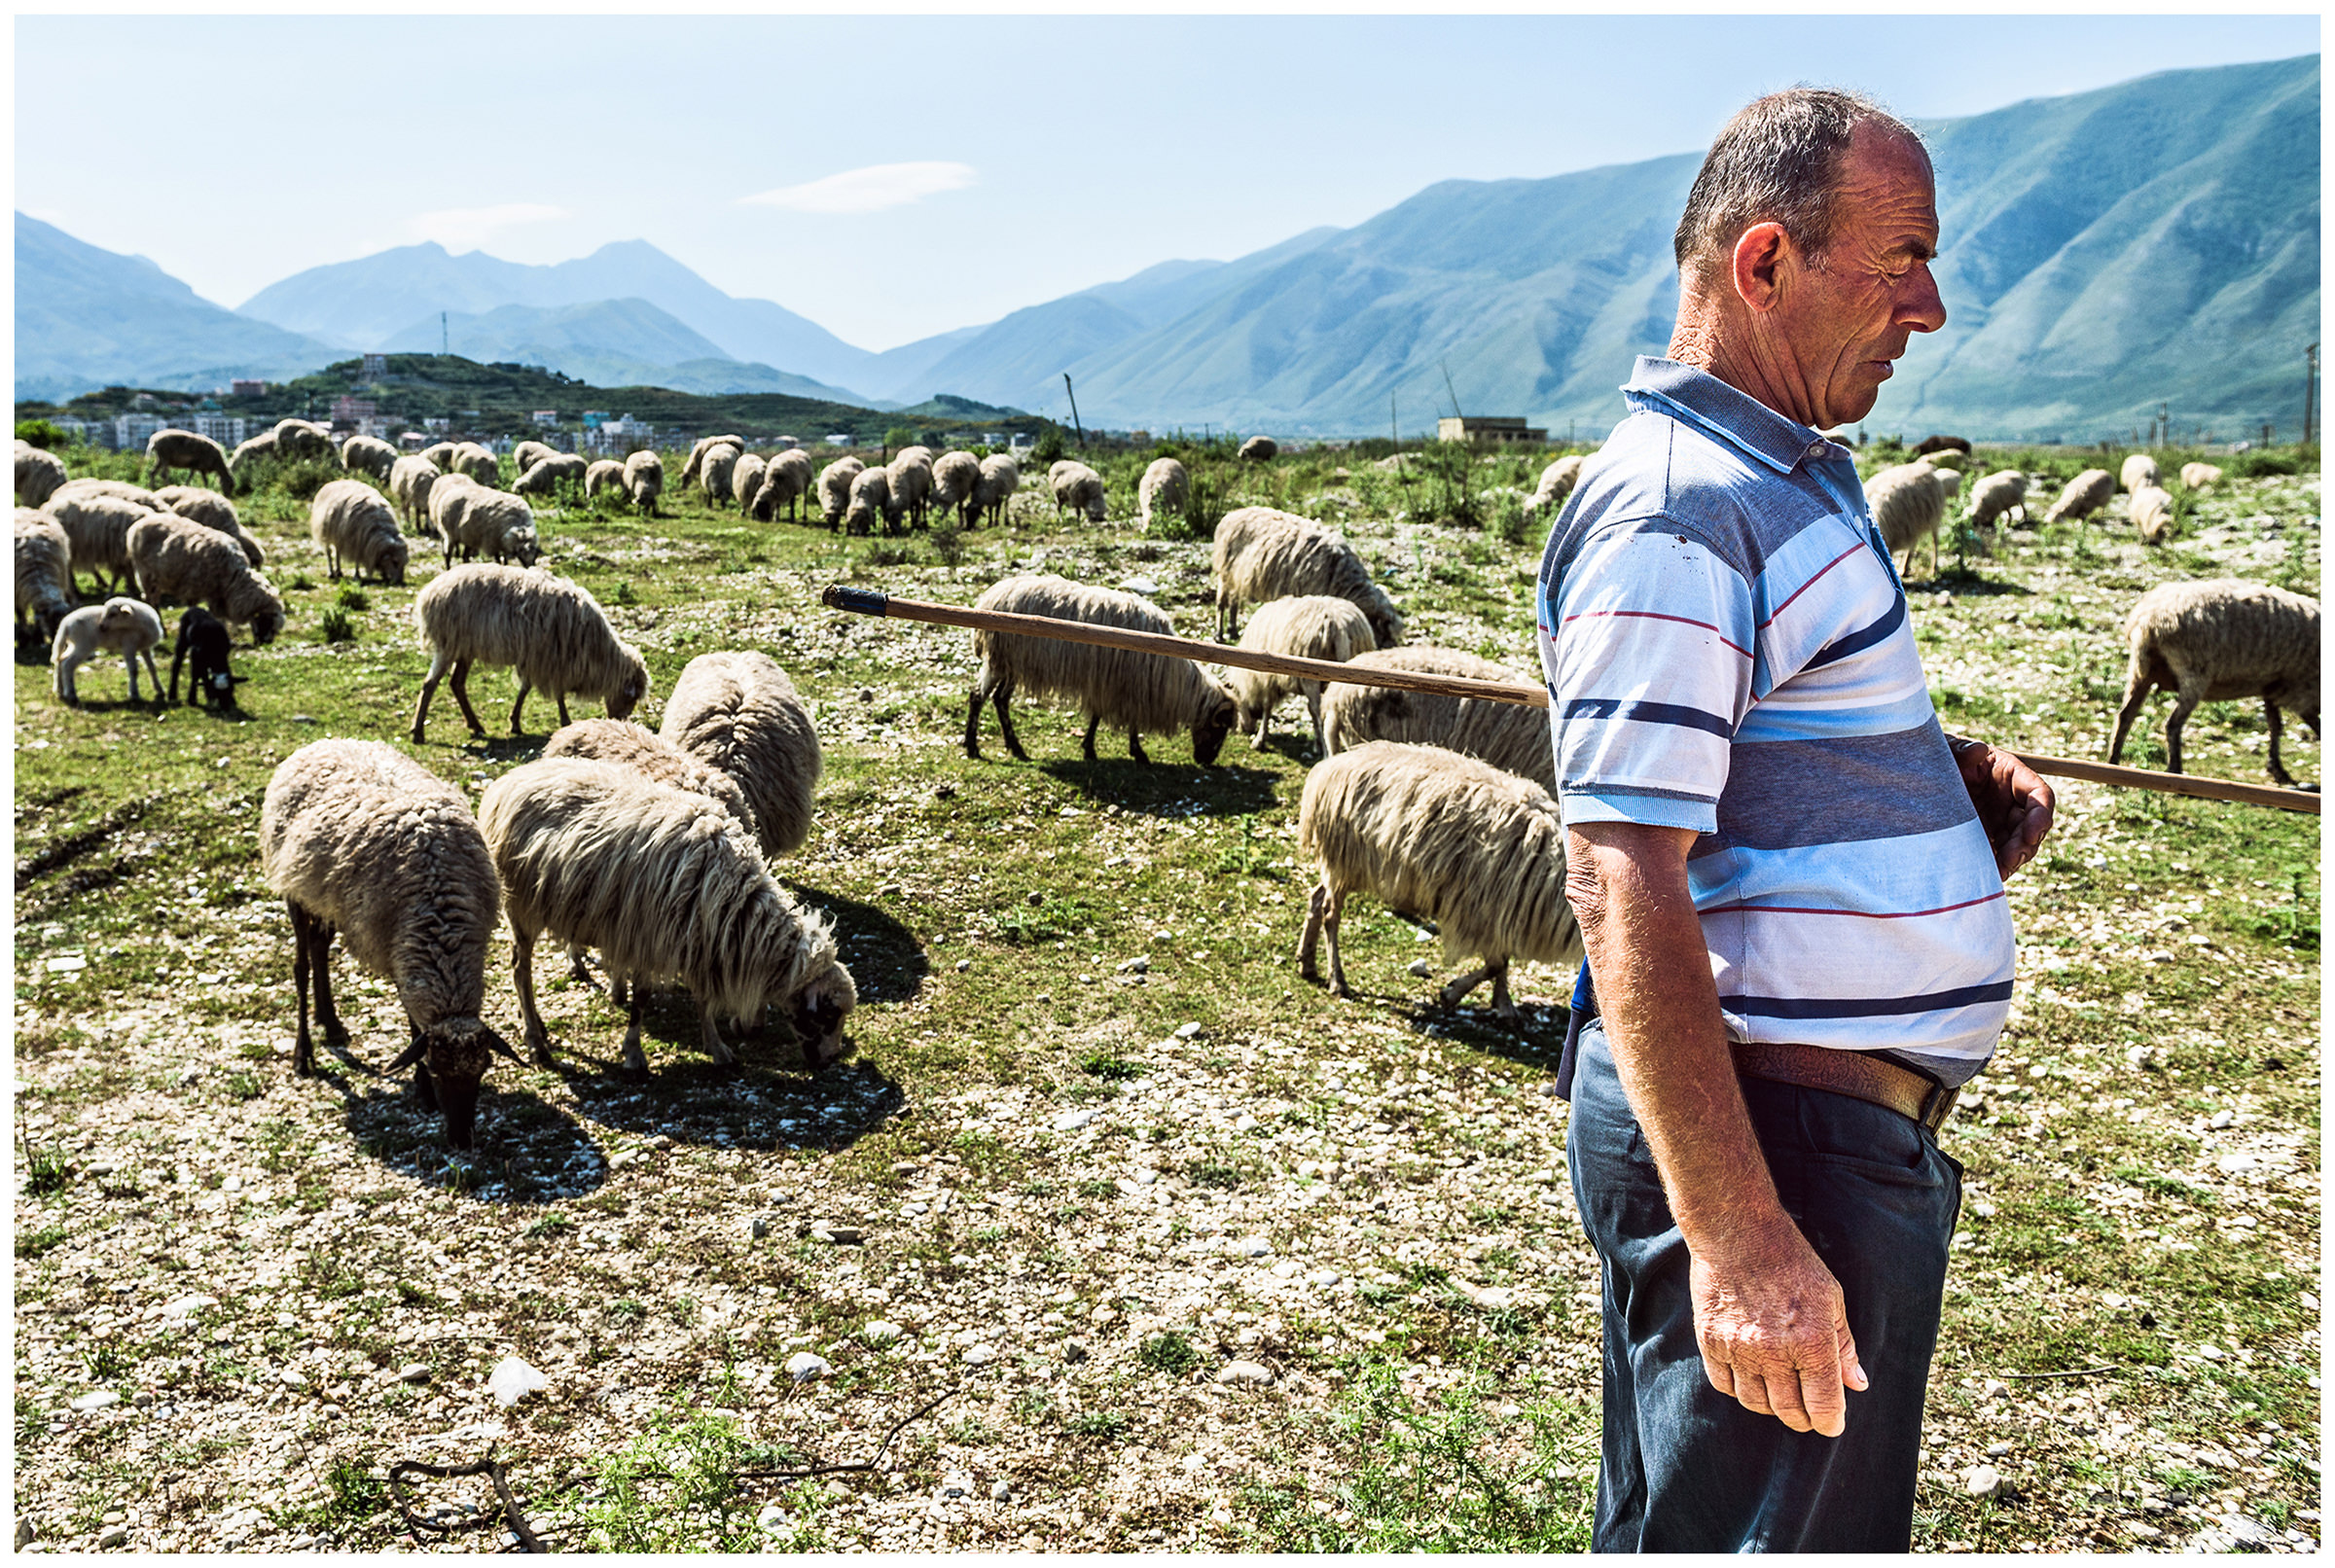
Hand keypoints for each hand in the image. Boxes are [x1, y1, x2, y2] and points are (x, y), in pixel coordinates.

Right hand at [1690, 1221, 1866, 1436]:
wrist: (1737, 1233)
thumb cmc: (1791, 1262)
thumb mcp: (1830, 1299)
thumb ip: (1843, 1346)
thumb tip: (1857, 1384)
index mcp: (1812, 1340)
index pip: (1824, 1405)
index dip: (1831, 1422)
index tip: (1832, 1424)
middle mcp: (1774, 1351)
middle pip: (1789, 1410)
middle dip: (1804, 1418)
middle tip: (1808, 1412)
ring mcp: (1738, 1348)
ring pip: (1756, 1403)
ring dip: (1772, 1405)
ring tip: (1779, 1393)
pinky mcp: (1710, 1341)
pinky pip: (1724, 1385)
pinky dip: (1739, 1388)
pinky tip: (1750, 1377)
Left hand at [1951, 738, 2054, 878]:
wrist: (1914, 776)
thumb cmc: (1938, 757)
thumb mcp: (1947, 750)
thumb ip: (1961, 750)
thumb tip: (1978, 750)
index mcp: (2011, 774)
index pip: (2040, 795)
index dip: (2040, 816)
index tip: (2030, 834)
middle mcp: (2010, 800)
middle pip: (2031, 826)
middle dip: (2024, 846)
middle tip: (2008, 861)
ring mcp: (1998, 821)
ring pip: (2016, 846)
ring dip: (2011, 861)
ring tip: (1997, 872)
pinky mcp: (1984, 837)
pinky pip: (1995, 855)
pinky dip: (1993, 865)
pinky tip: (1983, 874)